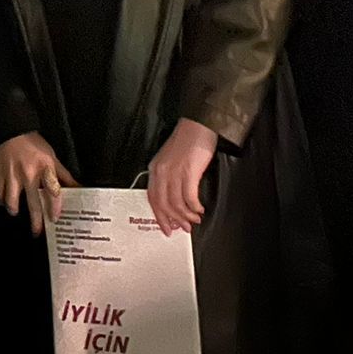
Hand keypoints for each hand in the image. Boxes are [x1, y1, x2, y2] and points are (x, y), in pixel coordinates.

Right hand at [0, 132, 76, 236]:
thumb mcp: (52, 157)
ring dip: (14, 210)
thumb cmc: (33, 143)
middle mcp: (29, 173)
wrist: (11, 130)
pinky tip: (4, 202)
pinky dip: (1, 200)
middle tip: (37, 232)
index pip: (52, 191)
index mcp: (45, 168)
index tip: (54, 219)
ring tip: (16, 212)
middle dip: (35, 221)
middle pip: (33, 203)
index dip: (54, 207)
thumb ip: (63, 175)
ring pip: (12, 201)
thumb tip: (78, 188)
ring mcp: (12, 174)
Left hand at [146, 117, 216, 234]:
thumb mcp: (171, 160)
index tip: (166, 227)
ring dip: (186, 215)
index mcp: (155, 168)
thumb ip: (169, 177)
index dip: (159, 215)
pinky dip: (195, 207)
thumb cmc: (188, 141)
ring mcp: (174, 171)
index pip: (152, 197)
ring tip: (195, 220)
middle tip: (183, 228)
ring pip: (176, 203)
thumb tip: (176, 200)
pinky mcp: (189, 171)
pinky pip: (189, 197)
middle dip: (173, 219)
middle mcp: (161, 171)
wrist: (199, 125)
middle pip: (162, 203)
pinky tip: (200, 209)